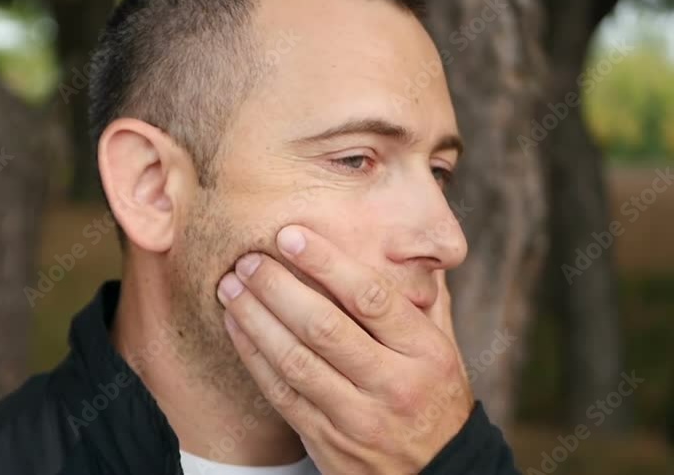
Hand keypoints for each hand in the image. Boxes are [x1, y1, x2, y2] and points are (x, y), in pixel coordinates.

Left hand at [217, 224, 472, 473]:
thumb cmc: (434, 398)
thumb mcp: (445, 348)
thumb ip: (422, 297)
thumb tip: (405, 241)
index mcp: (426, 353)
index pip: (371, 298)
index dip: (327, 263)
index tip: (291, 235)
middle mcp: (393, 384)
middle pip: (325, 327)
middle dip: (278, 287)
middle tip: (248, 259)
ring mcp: (358, 417)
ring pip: (296, 360)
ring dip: (256, 318)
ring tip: (230, 287)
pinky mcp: (327, 440)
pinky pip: (282, 393)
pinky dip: (253, 355)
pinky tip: (236, 325)